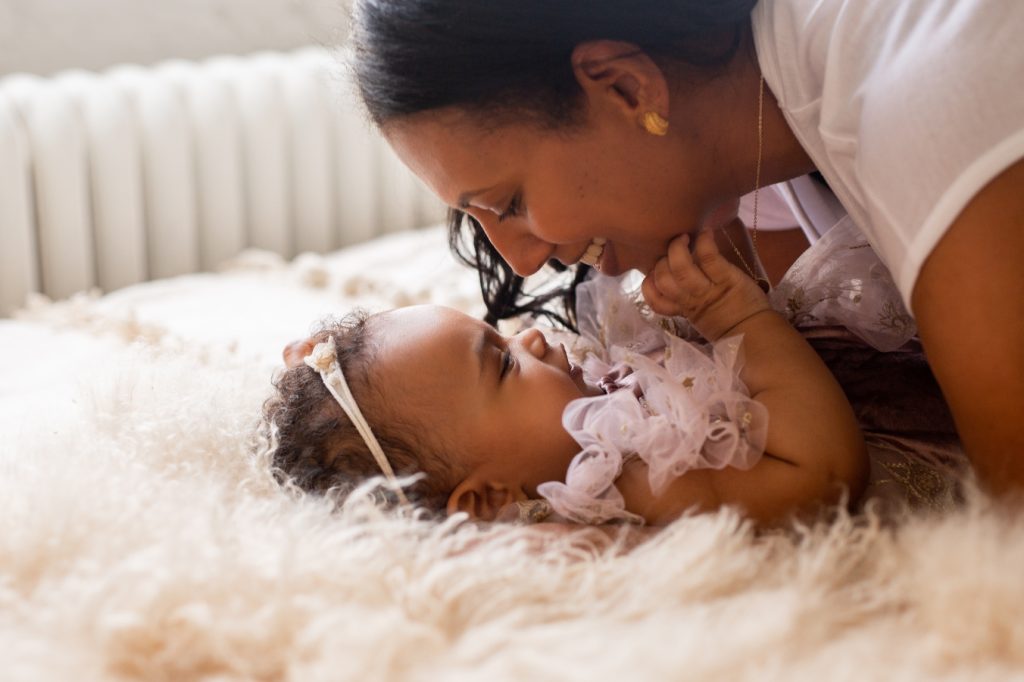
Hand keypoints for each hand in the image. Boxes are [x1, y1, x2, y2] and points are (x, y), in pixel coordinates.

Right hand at [641, 229, 770, 340]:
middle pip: (663, 280)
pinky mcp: (727, 279)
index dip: (649, 284)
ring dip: (677, 249)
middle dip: (661, 261)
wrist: (756, 332)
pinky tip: (705, 232)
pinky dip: (705, 242)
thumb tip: (676, 273)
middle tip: (672, 248)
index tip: (655, 271)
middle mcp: (691, 301)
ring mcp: (708, 290)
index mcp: (683, 310)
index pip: (655, 299)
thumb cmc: (729, 323)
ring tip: (684, 237)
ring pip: (681, 269)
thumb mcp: (701, 316)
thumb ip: (687, 299)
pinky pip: (709, 258)